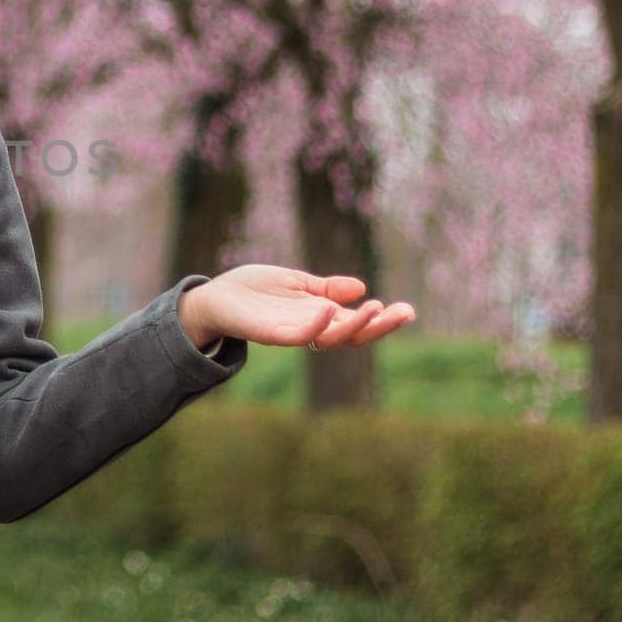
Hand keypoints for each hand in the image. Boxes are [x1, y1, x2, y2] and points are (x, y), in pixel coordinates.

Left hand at [179, 264, 415, 350]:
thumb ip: (325, 289)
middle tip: (404, 312)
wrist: (213, 298)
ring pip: (330, 338)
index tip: (409, 310)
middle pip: (352, 335)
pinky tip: (326, 310)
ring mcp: (291, 332)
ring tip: (375, 308)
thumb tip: (360, 287)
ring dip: (354, 325)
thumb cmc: (253, 291)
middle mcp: (310, 328)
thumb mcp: (296, 283)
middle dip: (380, 326)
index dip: (383, 319)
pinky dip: (313, 326)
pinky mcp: (270, 333)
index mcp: (319, 316)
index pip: (357, 322)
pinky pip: (297, 336)